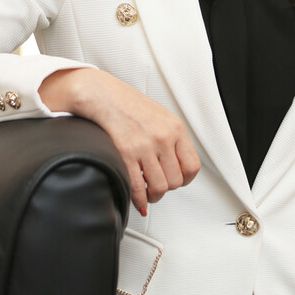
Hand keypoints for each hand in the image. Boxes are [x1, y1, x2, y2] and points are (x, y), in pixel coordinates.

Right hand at [39, 67, 200, 215]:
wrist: (103, 95)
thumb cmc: (128, 105)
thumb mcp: (160, 116)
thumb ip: (171, 138)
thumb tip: (177, 164)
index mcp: (175, 127)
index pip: (192, 166)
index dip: (185, 179)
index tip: (176, 180)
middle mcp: (163, 137)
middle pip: (176, 180)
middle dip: (166, 188)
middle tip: (157, 186)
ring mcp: (145, 146)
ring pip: (159, 187)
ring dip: (153, 196)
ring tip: (147, 193)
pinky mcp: (126, 153)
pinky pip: (137, 187)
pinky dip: (138, 199)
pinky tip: (136, 199)